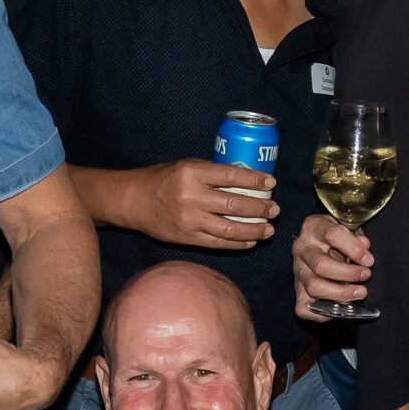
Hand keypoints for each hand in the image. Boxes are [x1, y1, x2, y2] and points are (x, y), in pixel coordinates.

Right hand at [125, 160, 273, 249]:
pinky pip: (218, 243)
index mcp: (192, 173)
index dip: (255, 179)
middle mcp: (192, 197)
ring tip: (268, 229)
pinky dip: (238, 243)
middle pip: (235, 204)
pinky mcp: (187, 238)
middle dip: (260, 208)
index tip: (271, 183)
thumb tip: (245, 179)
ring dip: (254, 230)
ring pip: (230, 227)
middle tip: (275, 209)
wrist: (133, 201)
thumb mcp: (185, 166)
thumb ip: (211, 172)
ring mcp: (189, 220)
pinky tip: (251, 241)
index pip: (232, 175)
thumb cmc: (162, 180)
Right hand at [291, 213, 372, 319]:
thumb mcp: (346, 228)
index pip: (332, 235)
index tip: (368, 260)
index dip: (354, 249)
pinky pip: (303, 308)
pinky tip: (340, 308)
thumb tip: (365, 246)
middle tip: (366, 275)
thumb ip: (356, 238)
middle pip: (321, 265)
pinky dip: (323, 313)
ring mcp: (297, 271)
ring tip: (360, 292)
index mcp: (313, 228)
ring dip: (341, 293)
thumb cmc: (335, 237)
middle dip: (348, 274)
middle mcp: (302, 249)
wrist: (316, 242)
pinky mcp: (297, 291)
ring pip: (314, 287)